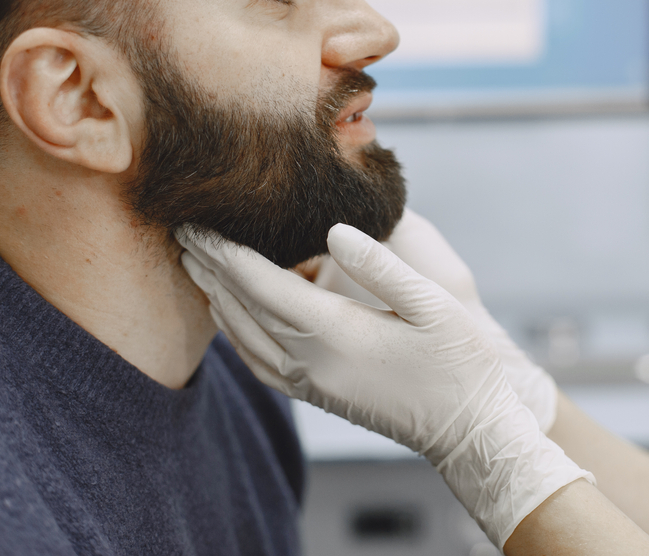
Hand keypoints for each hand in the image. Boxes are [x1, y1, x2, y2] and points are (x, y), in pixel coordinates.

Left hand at [178, 224, 591, 547]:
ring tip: (197, 264)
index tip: (197, 219)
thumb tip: (333, 231)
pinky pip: (257, 361)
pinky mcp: (315, 394)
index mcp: (333, 333)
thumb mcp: (435, 305)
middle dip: (209, 266)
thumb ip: (382, 266)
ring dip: (216, 296)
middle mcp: (309, 361)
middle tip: (182, 229)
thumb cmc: (459, 363)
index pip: (259, 283)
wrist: (466, 429)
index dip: (224, 250)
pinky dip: (234, 331)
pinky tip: (233, 315)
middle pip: (241, 306)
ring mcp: (309, 383)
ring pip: (242, 335)